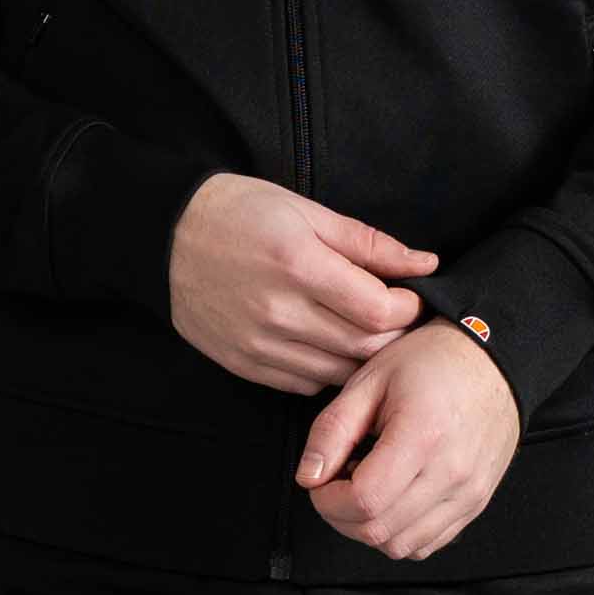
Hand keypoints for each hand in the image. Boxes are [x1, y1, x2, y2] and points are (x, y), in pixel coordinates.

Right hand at [167, 173, 439, 393]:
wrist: (167, 236)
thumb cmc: (240, 211)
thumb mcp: (306, 210)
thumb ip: (368, 243)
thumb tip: (425, 263)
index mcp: (298, 264)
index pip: (378, 310)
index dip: (407, 307)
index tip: (410, 295)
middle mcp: (279, 311)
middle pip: (363, 347)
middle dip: (393, 335)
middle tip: (398, 316)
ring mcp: (259, 344)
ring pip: (337, 373)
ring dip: (363, 358)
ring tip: (365, 331)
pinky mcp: (244, 365)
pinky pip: (304, 384)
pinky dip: (327, 369)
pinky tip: (327, 343)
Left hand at [293, 315, 519, 561]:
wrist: (490, 359)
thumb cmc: (433, 360)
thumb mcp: (372, 378)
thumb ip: (334, 428)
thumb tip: (308, 476)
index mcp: (422, 436)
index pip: (364, 501)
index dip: (329, 501)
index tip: (320, 481)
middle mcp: (451, 473)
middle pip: (380, 531)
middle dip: (342, 516)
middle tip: (337, 480)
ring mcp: (468, 493)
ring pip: (402, 546)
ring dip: (370, 526)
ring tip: (367, 483)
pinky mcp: (476, 504)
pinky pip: (427, 543)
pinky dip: (399, 531)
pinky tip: (393, 495)